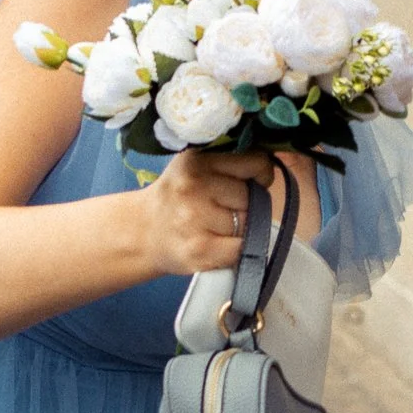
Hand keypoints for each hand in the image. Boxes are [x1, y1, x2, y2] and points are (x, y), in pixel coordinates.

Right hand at [137, 145, 304, 282]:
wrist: (141, 234)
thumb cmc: (176, 200)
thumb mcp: (193, 168)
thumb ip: (227, 163)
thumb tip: (271, 166)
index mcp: (195, 161)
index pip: (255, 162)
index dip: (260, 174)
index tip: (254, 182)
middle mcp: (193, 187)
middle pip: (251, 197)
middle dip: (244, 206)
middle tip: (220, 211)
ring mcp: (195, 219)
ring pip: (248, 224)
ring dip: (238, 230)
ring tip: (213, 228)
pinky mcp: (200, 249)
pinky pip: (241, 249)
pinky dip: (236, 251)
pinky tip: (217, 246)